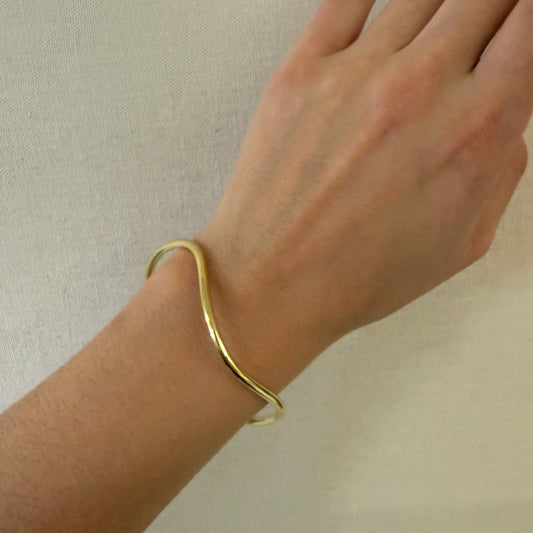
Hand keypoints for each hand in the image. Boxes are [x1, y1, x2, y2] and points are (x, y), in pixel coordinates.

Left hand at [196, 0, 531, 362]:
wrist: (272, 283)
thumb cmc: (361, 276)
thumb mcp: (463, 242)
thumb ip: (500, 168)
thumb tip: (504, 114)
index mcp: (473, 131)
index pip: (530, 25)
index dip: (526, 22)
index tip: (516, 31)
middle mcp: (421, 88)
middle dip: (491, 9)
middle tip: (479, 30)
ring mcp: (355, 74)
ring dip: (438, 7)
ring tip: (432, 34)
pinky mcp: (301, 73)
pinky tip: (382, 14)